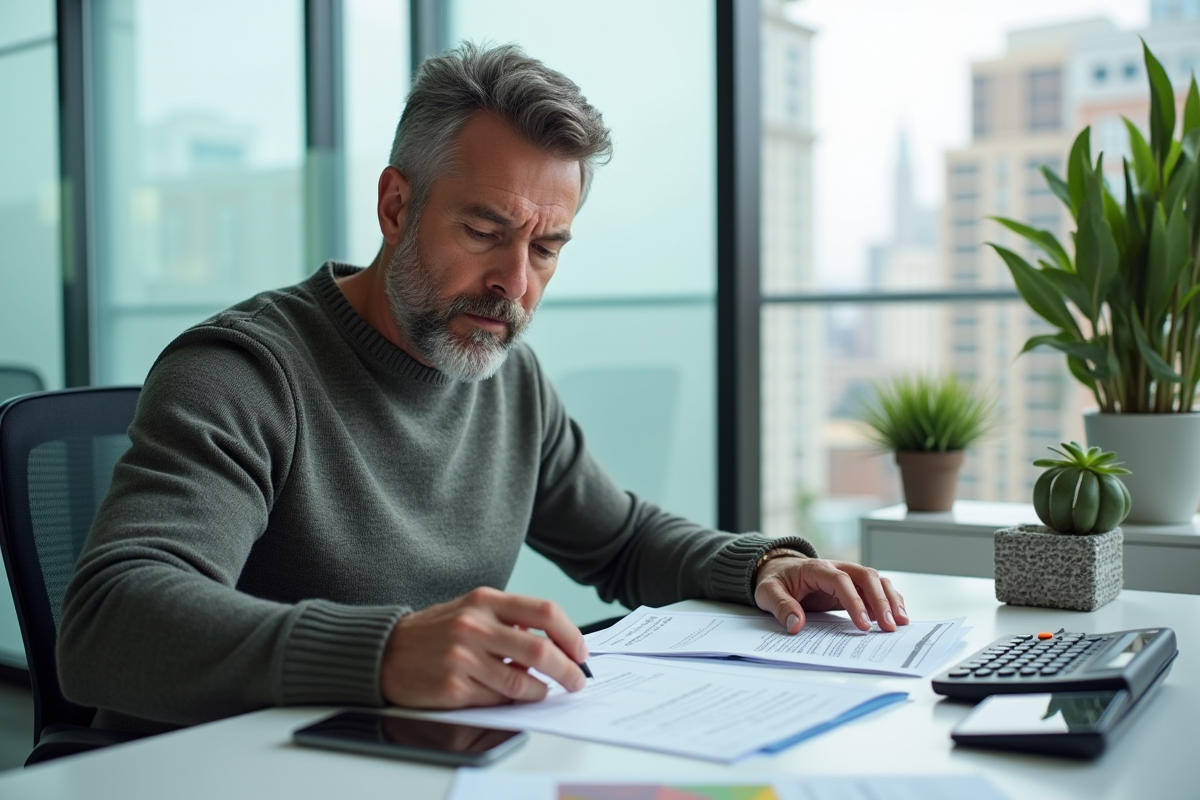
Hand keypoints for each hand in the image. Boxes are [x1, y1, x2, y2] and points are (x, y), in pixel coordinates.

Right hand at [379, 586, 589, 708]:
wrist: (385, 652)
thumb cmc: (435, 632)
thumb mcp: (471, 610)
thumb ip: (509, 621)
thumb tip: (554, 644)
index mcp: (485, 600)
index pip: (544, 611)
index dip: (570, 634)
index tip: (581, 652)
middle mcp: (475, 625)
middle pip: (540, 649)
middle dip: (568, 670)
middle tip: (577, 681)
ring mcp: (463, 656)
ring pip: (521, 680)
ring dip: (541, 690)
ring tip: (545, 692)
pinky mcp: (453, 686)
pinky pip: (497, 698)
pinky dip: (512, 700)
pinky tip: (512, 696)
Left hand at [753, 556, 908, 633]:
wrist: (777, 568)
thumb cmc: (775, 580)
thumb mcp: (767, 592)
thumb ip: (781, 606)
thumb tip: (795, 625)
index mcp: (816, 568)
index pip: (841, 581)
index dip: (854, 602)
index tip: (863, 625)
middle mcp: (836, 568)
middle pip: (866, 577)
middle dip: (881, 601)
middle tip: (890, 626)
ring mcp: (847, 574)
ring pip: (876, 580)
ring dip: (890, 599)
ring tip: (901, 622)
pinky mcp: (852, 584)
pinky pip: (875, 588)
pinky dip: (888, 599)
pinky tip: (896, 615)